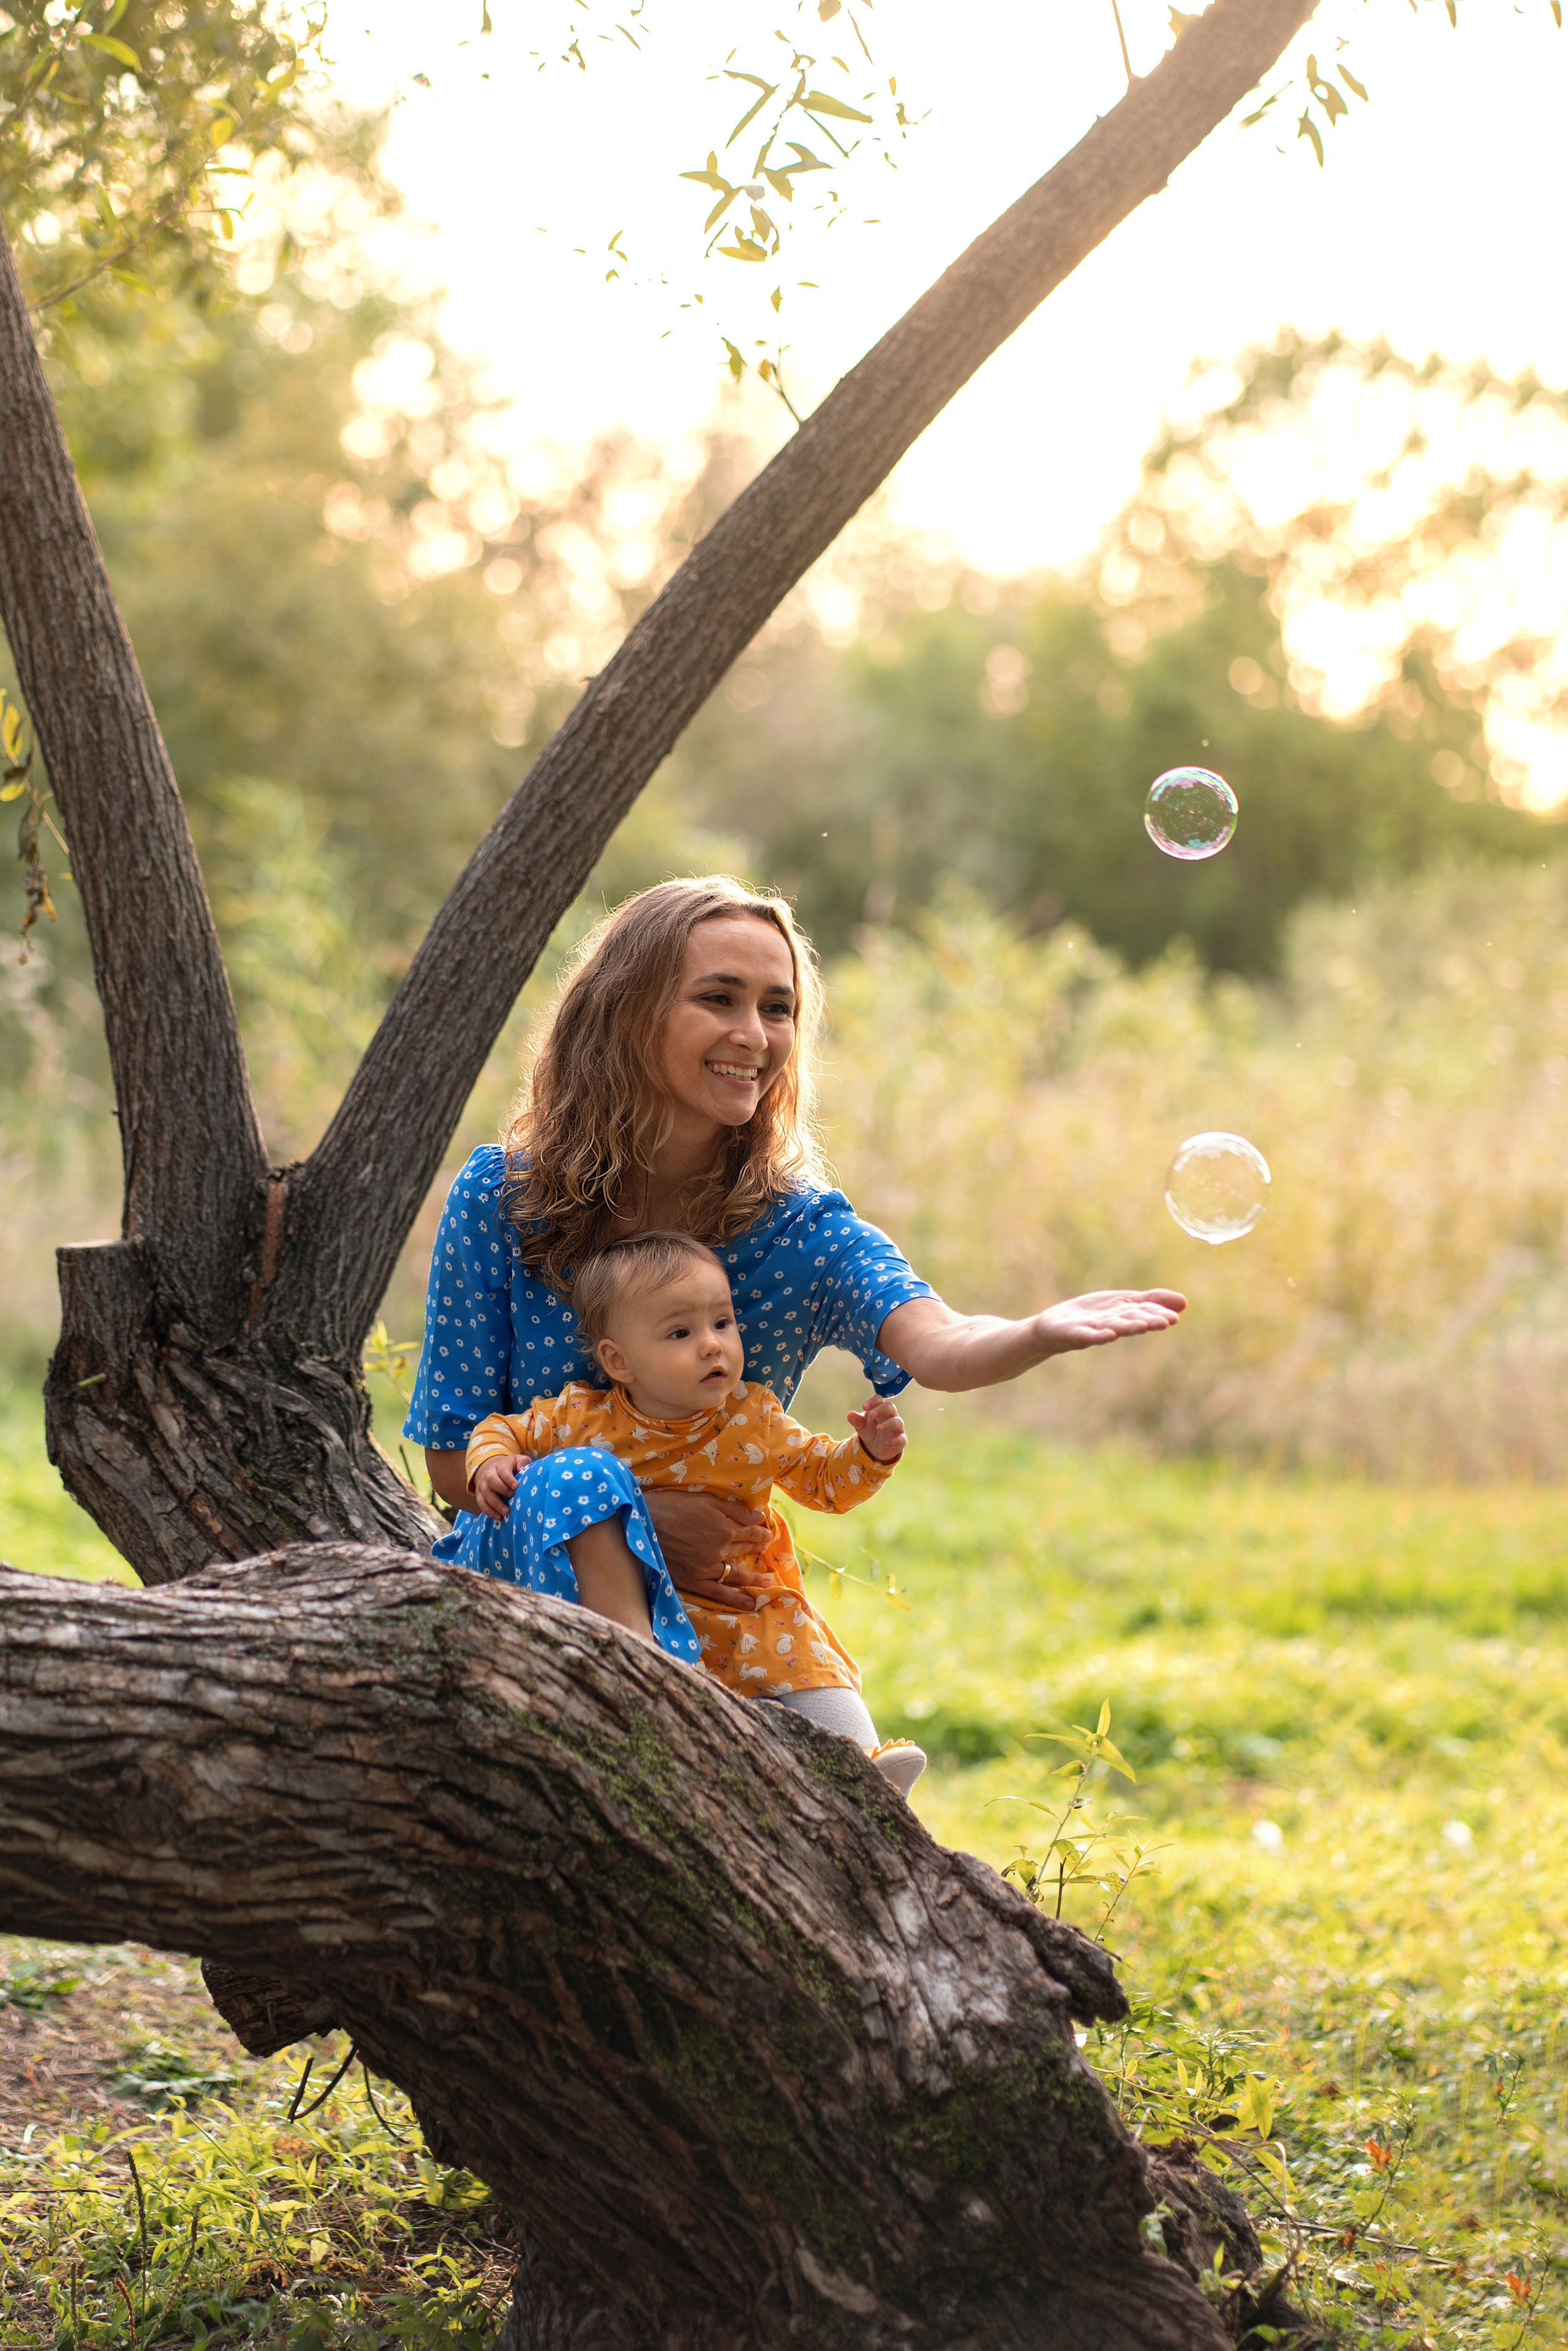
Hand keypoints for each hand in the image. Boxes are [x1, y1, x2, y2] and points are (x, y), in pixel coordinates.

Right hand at [472, 1454, 523, 1520]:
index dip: (509, 1479)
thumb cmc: (510, 1468)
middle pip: (491, 1480)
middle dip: (501, 1489)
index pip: (502, 1470)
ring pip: (485, 1493)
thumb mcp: (517, 1461)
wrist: (493, 1470)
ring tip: (505, 1513)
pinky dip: (488, 1511)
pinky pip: (481, 1503)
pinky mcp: (479, 1494)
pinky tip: (497, 1517)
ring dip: (495, 1504)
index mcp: (499, 1465)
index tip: (516, 1486)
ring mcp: (482, 1484)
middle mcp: (488, 1473)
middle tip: (511, 1496)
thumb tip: (522, 1468)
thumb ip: (522, 1462)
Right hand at [644, 1488, 772, 1611]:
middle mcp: (719, 1550)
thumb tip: (759, 1517)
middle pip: (743, 1550)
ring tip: (768, 1582)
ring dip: (754, 1578)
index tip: (766, 1534)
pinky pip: (719, 1593)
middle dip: (756, 1549)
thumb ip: (735, 1510)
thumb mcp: (705, 1500)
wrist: (642, 1524)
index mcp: (724, 1528)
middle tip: (764, 1550)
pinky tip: (750, 1603)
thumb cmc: (672, 1506)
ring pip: (736, 1574)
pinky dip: (735, 1599)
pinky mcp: (693, 1581)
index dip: (760, 1533)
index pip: (750, 1532)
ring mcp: (707, 1568)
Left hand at [847, 1395, 905, 1463]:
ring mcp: (897, 1428)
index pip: (879, 1400)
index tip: (864, 1407)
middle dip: (881, 1410)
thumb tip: (849, 1414)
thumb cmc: (869, 1431)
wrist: (875, 1449)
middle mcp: (891, 1416)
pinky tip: (886, 1443)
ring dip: (888, 1424)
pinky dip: (895, 1441)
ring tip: (878, 1428)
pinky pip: (901, 1439)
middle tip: (872, 1415)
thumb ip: (857, 1420)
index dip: (873, 1401)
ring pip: (897, 1422)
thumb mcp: (861, 1426)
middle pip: (890, 1408)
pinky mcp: (901, 1440)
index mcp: (880, 1409)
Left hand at [1033, 1289, 1186, 1353]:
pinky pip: (1085, 1335)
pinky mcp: (1071, 1334)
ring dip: (1127, 1327)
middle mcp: (1110, 1325)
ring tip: (1142, 1326)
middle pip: (1130, 1322)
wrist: (1054, 1328)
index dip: (1158, 1315)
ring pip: (1112, 1328)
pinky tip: (1108, 1335)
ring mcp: (1091, 1330)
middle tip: (1165, 1322)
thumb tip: (1184, 1302)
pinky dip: (1096, 1335)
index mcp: (1123, 1317)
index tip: (1175, 1316)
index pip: (1143, 1313)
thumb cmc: (1092, 1316)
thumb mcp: (1123, 1303)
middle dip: (1147, 1321)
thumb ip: (1150, 1301)